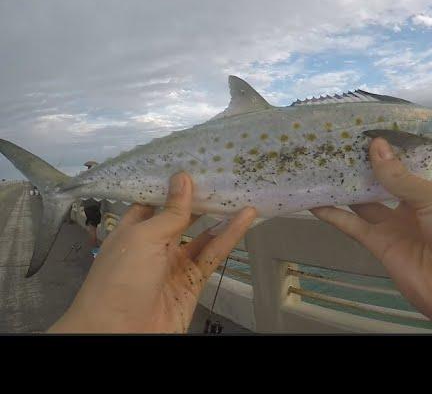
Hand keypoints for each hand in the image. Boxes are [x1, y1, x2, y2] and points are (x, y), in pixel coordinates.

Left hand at [49, 172, 256, 332]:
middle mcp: (153, 246)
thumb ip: (169, 212)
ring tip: (241, 193)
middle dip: (200, 198)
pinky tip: (245, 219)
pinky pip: (213, 254)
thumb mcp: (142, 238)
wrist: (120, 334)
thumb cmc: (119, 281)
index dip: (173, 185)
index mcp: (132, 231)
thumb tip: (183, 178)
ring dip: (221, 216)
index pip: (154, 202)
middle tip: (223, 175)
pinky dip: (230, 236)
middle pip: (181, 217)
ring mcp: (174, 265)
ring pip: (202, 235)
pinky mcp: (193, 282)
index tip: (195, 164)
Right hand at [312, 138, 431, 332]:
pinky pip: (353, 226)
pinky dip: (334, 215)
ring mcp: (394, 226)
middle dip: (360, 165)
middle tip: (334, 142)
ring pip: (363, 201)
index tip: (363, 129)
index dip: (386, 148)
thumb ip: (402, 177)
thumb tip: (375, 146)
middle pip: (380, 181)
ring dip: (343, 186)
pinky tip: (313, 201)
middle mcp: (412, 205)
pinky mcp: (380, 246)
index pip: (405, 164)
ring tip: (318, 165)